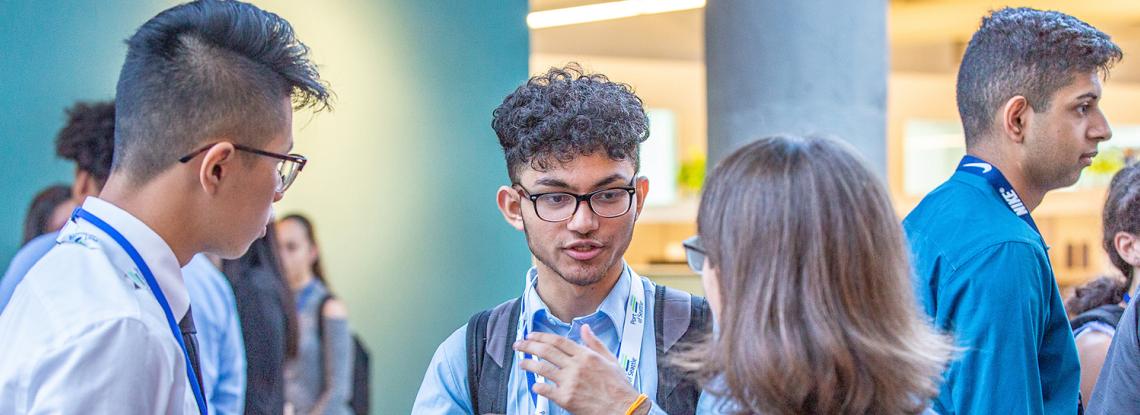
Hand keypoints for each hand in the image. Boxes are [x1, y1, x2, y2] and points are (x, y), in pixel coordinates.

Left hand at [513, 324, 646, 414]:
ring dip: (528, 364)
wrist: (623, 409)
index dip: (541, 337)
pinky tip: (534, 385)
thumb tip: (584, 328)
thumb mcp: (610, 359)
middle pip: (546, 351)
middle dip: (528, 346)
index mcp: (586, 355)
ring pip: (542, 368)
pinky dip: (537, 386)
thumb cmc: (618, 386)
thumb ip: (595, 343)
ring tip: (521, 363)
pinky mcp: (566, 398)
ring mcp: (570, 382)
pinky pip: (545, 389)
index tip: (531, 336)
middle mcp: (576, 366)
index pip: (558, 341)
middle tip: (518, 345)